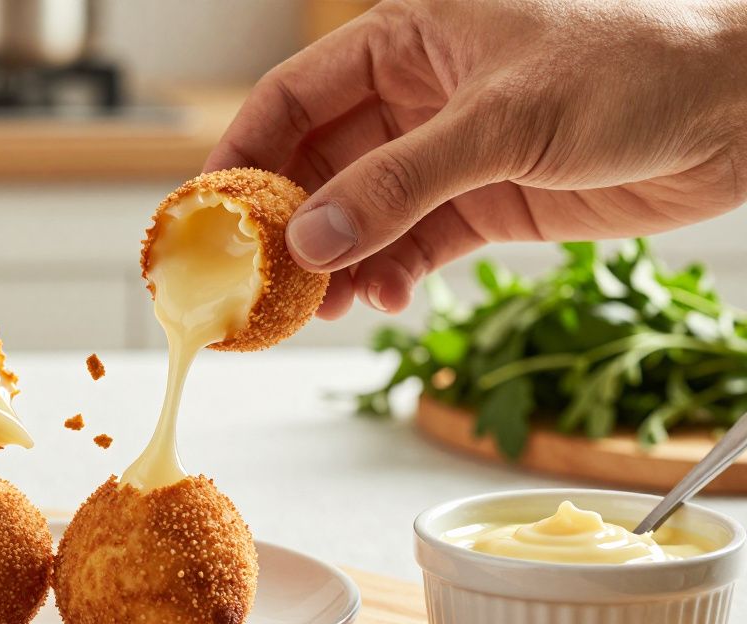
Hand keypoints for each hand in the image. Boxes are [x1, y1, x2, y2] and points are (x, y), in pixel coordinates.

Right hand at [206, 0, 746, 317]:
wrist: (736, 114)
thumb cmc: (633, 68)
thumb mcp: (503, 120)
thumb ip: (401, 182)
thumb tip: (312, 240)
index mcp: (407, 38)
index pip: (293, 97)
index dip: (242, 153)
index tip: (206, 213)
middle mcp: (416, 95)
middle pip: (317, 163)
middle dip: (284, 224)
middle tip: (253, 280)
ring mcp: (446, 153)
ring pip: (359, 213)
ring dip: (332, 260)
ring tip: (310, 307)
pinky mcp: (482, 202)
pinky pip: (409, 244)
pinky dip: (386, 275)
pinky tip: (378, 300)